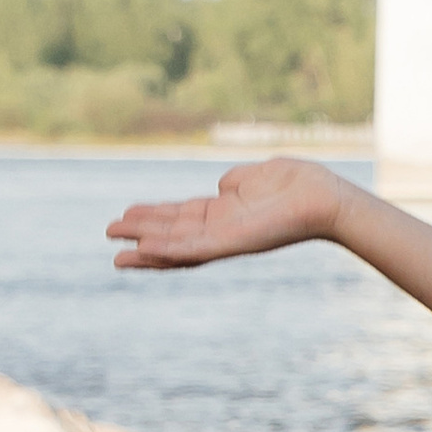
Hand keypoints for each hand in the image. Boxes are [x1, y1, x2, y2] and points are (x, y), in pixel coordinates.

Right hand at [106, 157, 350, 272]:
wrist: (322, 196)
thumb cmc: (298, 184)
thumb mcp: (255, 178)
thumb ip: (234, 183)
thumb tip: (222, 187)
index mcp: (225, 212)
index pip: (181, 217)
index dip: (153, 217)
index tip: (126, 214)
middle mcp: (222, 228)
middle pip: (172, 233)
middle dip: (141, 234)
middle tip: (109, 233)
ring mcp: (226, 239)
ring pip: (177, 247)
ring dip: (147, 250)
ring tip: (117, 254)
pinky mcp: (232, 244)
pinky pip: (194, 250)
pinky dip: (169, 251)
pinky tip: (145, 250)